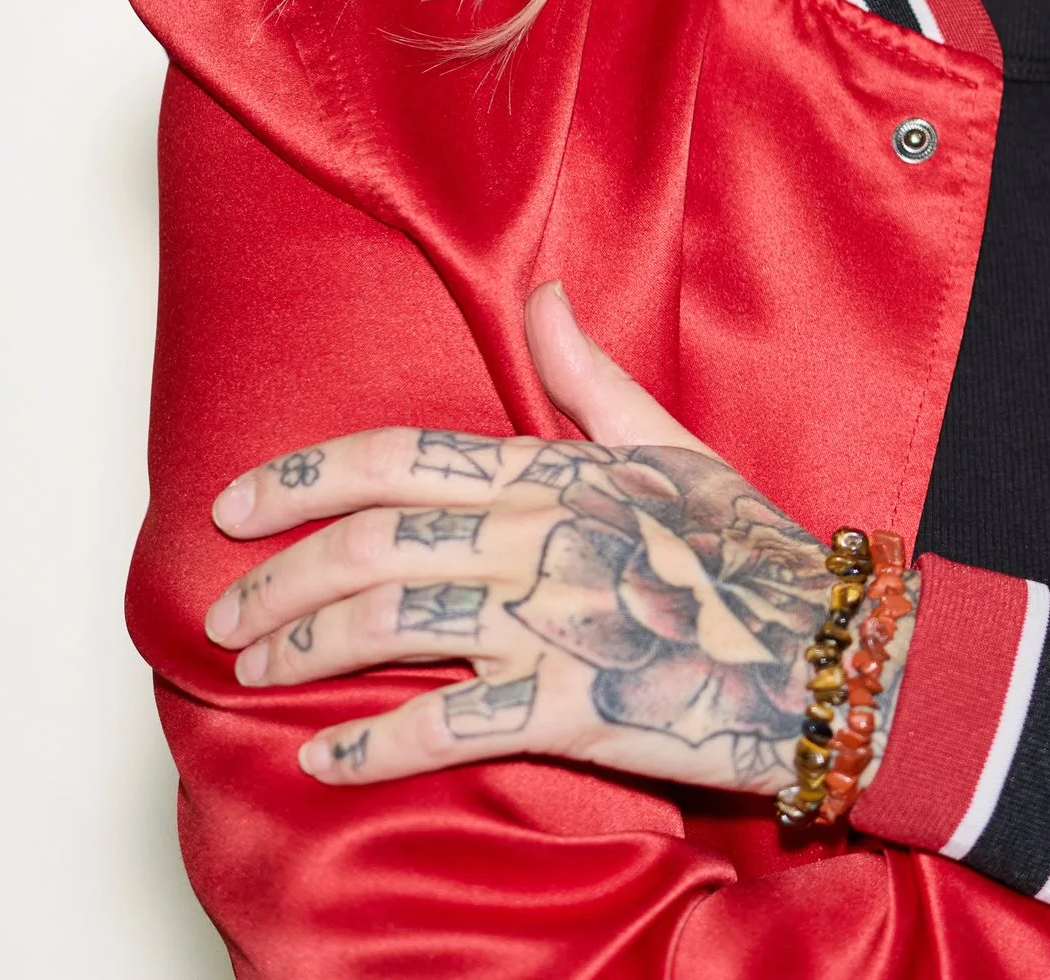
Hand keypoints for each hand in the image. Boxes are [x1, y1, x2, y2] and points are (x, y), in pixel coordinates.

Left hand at [202, 282, 910, 791]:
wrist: (825, 650)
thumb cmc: (746, 548)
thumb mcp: (671, 445)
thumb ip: (588, 376)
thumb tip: (539, 291)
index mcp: (558, 471)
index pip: (402, 460)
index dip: (306, 478)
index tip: (233, 506)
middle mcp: (544, 537)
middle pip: (374, 546)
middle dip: (279, 580)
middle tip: (224, 616)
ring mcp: (556, 621)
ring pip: (394, 626)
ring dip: (305, 653)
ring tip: (256, 676)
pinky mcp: (574, 706)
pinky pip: (448, 728)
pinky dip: (374, 747)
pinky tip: (324, 759)